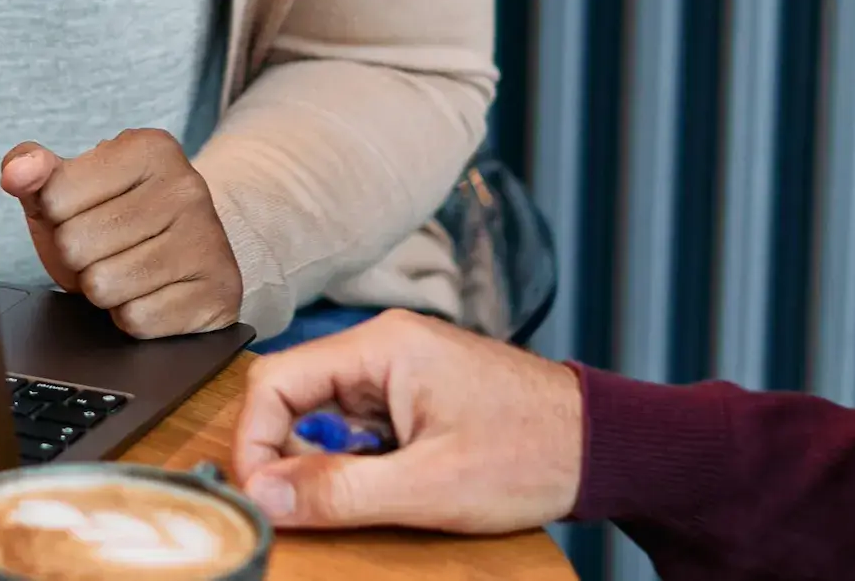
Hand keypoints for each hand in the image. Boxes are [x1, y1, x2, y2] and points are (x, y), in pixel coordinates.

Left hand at [0, 129, 243, 336]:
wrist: (187, 250)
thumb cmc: (117, 216)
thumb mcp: (69, 188)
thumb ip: (30, 168)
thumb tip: (16, 172)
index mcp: (149, 148)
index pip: (56, 195)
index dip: (57, 217)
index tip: (87, 212)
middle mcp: (188, 187)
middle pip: (77, 244)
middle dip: (79, 258)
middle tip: (106, 249)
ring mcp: (208, 240)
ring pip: (105, 286)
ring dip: (103, 289)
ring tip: (127, 270)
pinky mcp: (218, 292)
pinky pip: (137, 320)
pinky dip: (132, 316)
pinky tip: (150, 293)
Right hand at [230, 311, 582, 533]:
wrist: (602, 447)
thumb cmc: (530, 453)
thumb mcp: (427, 485)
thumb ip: (339, 491)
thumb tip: (264, 497)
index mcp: (382, 346)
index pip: (276, 380)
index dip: (253, 441)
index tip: (258, 496)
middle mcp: (385, 346)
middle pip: (294, 394)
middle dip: (284, 455)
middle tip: (296, 509)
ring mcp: (401, 369)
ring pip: (323, 414)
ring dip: (322, 462)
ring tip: (353, 500)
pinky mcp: (415, 395)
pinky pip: (357, 425)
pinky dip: (353, 461)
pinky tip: (383, 488)